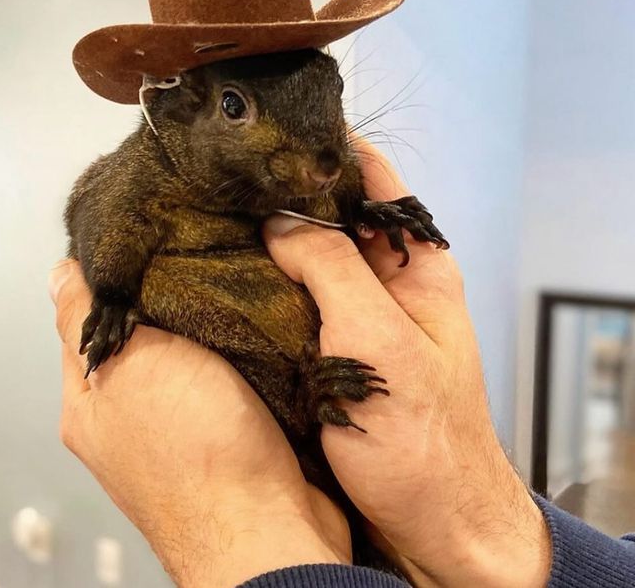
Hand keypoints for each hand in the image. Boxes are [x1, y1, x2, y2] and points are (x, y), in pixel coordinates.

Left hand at [50, 260, 348, 587]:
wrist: (266, 526)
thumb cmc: (194, 452)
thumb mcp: (130, 366)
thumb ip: (90, 319)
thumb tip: (59, 274)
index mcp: (89, 403)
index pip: (85, 317)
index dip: (111, 272)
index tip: (144, 235)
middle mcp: (128, 416)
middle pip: (139, 333)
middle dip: (164, 295)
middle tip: (196, 252)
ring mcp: (179, 426)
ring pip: (186, 352)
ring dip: (206, 321)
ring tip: (229, 278)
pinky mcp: (225, 431)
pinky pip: (226, 374)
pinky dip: (236, 349)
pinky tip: (254, 324)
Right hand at [262, 143, 551, 587]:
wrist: (432, 519)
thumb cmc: (421, 438)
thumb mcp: (377, 339)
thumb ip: (331, 268)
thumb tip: (280, 220)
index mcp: (417, 263)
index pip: (373, 178)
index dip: (327, 147)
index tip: (273, 130)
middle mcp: (388, 279)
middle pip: (335, 213)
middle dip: (286, 192)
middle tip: (227, 174)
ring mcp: (359, 313)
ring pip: (312, 255)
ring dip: (273, 237)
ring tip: (217, 213)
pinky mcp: (335, 346)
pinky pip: (298, 297)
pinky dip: (268, 281)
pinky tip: (232, 272)